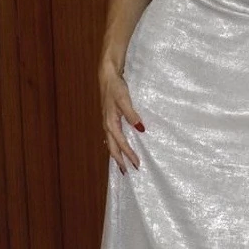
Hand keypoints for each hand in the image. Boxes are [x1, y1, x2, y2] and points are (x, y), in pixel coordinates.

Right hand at [99, 52, 144, 173]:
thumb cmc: (116, 87)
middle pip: (112, 148)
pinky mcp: (109, 118)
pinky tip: (118, 146)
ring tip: (122, 164)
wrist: (107, 76)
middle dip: (119, 160)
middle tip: (127, 172)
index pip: (120, 144)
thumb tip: (141, 129)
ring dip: (117, 154)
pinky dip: (115, 145)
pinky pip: (111, 136)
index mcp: (110, 123)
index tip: (137, 165)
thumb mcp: (124, 100)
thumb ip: (132, 115)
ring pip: (111, 143)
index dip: (128, 155)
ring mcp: (107, 122)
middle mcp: (107, 125)